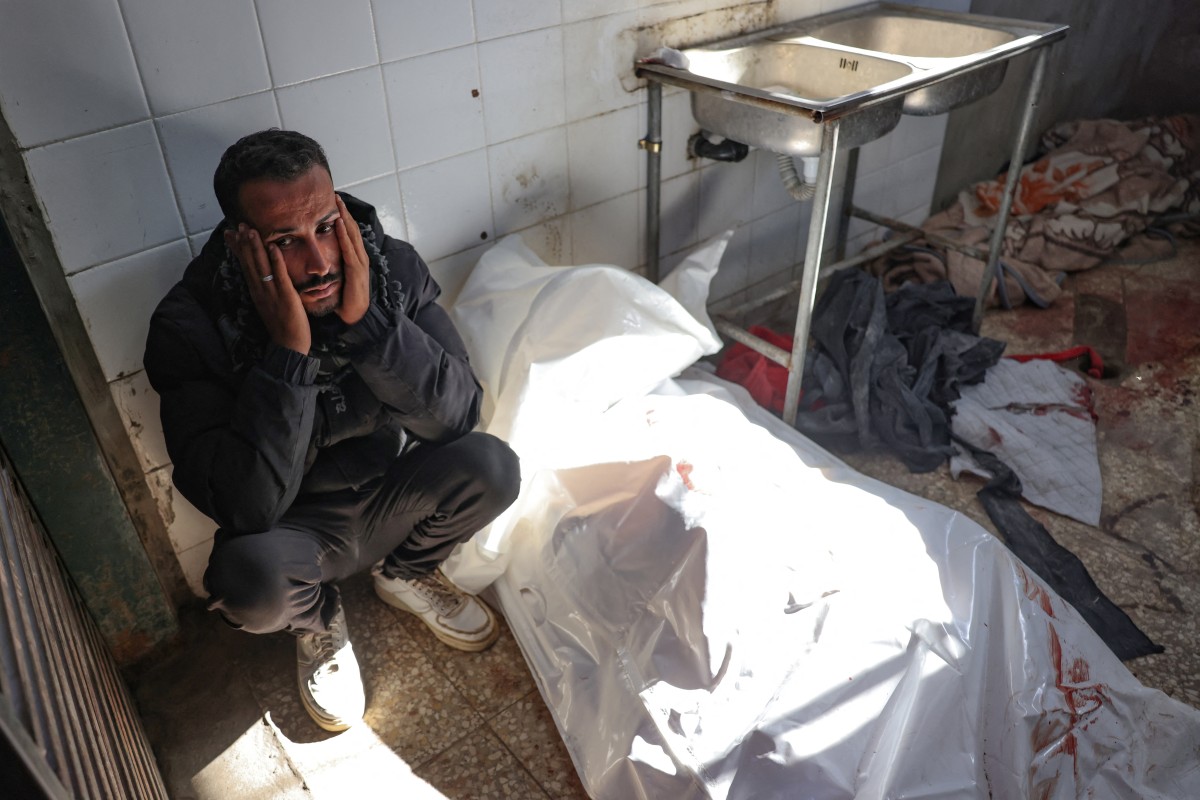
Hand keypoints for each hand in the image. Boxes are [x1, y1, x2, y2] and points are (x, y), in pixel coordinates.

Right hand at [225, 224, 310, 353]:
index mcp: (256, 290)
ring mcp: (271, 292)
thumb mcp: (268, 303)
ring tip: (250, 230)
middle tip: (239, 224)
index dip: (237, 248)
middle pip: (249, 262)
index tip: (231, 232)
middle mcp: (260, 290)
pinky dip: (275, 260)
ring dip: (255, 247)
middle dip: (244, 242)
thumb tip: (261, 275)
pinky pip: (279, 275)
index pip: (244, 265)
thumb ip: (265, 287)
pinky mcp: (286, 296)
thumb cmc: (282, 324)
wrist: (289, 345)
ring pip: (261, 266)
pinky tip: (273, 246)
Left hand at [334, 194, 369, 325]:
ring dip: (345, 217)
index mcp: (354, 257)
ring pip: (352, 235)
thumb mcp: (338, 276)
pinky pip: (349, 249)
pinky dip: (345, 235)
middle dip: (344, 211)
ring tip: (338, 202)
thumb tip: (319, 255)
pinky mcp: (356, 270)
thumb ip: (332, 264)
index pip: (347, 232)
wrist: (356, 315)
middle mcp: (359, 256)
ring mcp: (360, 262)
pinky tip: (340, 224)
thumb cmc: (346, 298)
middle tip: (336, 194)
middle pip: (352, 228)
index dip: (342, 216)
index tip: (333, 202)